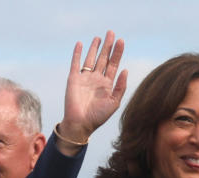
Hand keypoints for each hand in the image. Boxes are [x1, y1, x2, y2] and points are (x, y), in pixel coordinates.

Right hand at [58, 30, 127, 149]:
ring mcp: (85, 78)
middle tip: (111, 33)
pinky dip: (77, 53)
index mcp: (107, 84)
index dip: (117, 53)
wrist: (81, 124)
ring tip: (99, 37)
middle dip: (107, 46)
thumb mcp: (114, 102)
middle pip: (103, 58)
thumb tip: (125, 70)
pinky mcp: (74, 79)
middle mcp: (96, 79)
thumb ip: (120, 87)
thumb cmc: (98, 117)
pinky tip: (80, 44)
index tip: (121, 41)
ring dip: (94, 48)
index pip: (113, 64)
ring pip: (90, 58)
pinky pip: (76, 63)